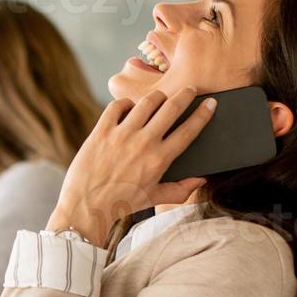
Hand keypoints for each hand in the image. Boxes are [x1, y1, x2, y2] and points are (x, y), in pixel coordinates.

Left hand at [47, 87, 214, 245]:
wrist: (86, 207)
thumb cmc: (121, 204)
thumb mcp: (154, 198)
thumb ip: (180, 190)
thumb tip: (200, 180)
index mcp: (160, 159)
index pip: (188, 130)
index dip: (202, 114)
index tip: (210, 103)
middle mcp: (143, 143)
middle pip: (171, 108)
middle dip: (185, 95)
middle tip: (190, 89)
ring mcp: (122, 134)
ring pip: (147, 102)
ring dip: (158, 97)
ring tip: (161, 98)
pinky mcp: (101, 131)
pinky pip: (117, 106)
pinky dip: (126, 103)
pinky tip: (130, 108)